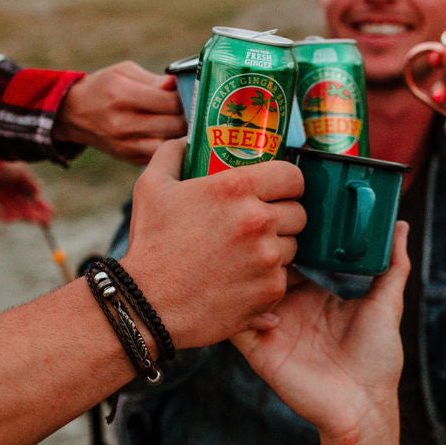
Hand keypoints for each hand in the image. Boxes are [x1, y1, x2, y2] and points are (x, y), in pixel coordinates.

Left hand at [0, 162, 53, 223]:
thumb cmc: (3, 165)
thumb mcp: (21, 172)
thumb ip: (31, 183)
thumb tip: (40, 193)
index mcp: (20, 185)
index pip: (34, 199)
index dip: (43, 207)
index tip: (52, 213)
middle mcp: (10, 193)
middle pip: (26, 208)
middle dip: (36, 215)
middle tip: (46, 221)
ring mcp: (0, 199)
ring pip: (14, 212)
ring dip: (24, 216)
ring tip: (33, 218)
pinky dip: (5, 216)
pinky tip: (15, 218)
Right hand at [54, 63, 184, 163]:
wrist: (74, 114)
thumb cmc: (104, 87)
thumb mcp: (124, 72)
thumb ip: (154, 80)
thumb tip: (180, 85)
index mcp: (123, 95)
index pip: (169, 101)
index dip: (187, 98)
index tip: (193, 94)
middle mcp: (123, 123)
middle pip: (174, 125)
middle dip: (190, 117)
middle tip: (197, 110)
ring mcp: (126, 145)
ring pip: (170, 144)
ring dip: (184, 135)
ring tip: (188, 124)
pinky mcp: (130, 158)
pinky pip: (161, 156)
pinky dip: (172, 147)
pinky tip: (176, 136)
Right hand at [120, 140, 305, 349]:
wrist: (147, 304)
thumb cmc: (150, 244)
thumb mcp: (151, 187)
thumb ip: (172, 154)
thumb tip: (187, 140)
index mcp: (236, 187)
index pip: (293, 176)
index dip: (287, 184)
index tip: (277, 192)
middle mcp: (258, 220)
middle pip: (298, 212)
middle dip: (282, 217)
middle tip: (259, 226)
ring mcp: (268, 257)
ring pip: (293, 246)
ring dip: (275, 248)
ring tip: (245, 255)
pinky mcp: (271, 289)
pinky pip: (283, 277)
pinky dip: (268, 278)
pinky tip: (241, 279)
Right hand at [233, 223, 409, 442]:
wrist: (363, 407)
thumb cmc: (378, 360)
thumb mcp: (387, 305)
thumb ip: (393, 266)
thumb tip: (400, 225)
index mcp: (315, 295)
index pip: (290, 257)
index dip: (285, 236)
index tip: (283, 213)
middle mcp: (290, 308)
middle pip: (263, 269)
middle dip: (260, 249)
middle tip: (261, 228)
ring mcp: (271, 328)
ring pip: (244, 291)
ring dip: (245, 273)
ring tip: (256, 258)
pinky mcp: (258, 350)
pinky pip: (234, 324)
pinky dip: (238, 308)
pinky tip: (259, 299)